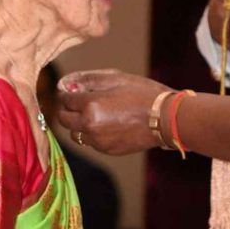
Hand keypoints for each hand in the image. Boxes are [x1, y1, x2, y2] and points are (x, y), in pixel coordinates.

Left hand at [53, 69, 169, 154]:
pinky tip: (108, 124)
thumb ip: (87, 79)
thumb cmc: (143, 94)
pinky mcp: (107, 150)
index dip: (67, 93)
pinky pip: (91, 143)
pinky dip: (93, 134)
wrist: (166, 119)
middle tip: (79, 102)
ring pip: (75, 134)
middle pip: (63, 119)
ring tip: (95, 114)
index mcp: (90, 105)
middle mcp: (90, 126)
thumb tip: (65, 83)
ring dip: (78, 124)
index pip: (64, 99)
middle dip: (67, 109)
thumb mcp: (115, 78)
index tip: (74, 90)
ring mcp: (98, 141)